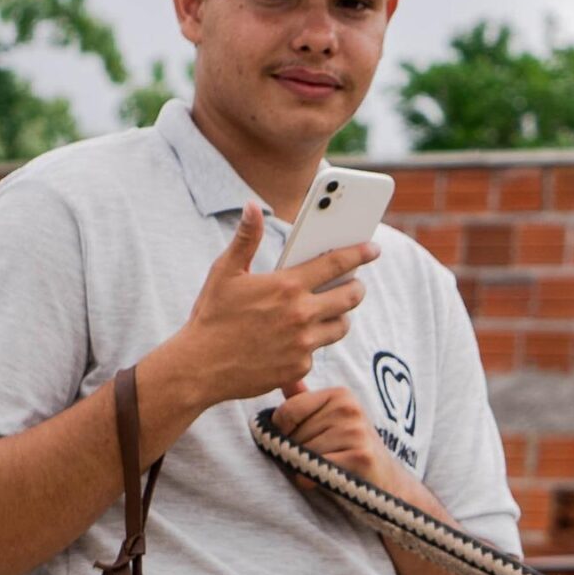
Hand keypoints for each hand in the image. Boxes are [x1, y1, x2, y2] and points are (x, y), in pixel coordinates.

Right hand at [172, 202, 377, 406]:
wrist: (200, 367)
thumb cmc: (211, 316)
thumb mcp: (225, 272)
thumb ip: (246, 239)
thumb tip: (253, 207)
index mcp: (287, 285)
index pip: (336, 264)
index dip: (360, 254)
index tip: (373, 249)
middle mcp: (301, 314)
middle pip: (350, 297)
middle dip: (356, 288)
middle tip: (353, 284)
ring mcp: (303, 343)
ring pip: (341, 326)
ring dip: (339, 316)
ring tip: (328, 310)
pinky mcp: (299, 367)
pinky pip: (318, 351)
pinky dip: (312, 344)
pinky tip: (298, 339)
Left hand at [271, 386, 398, 492]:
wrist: (383, 478)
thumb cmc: (348, 449)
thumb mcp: (328, 419)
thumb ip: (304, 401)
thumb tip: (284, 380)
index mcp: (340, 395)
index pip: (289, 410)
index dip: (281, 431)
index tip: (294, 440)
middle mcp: (349, 408)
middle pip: (294, 434)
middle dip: (295, 451)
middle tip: (315, 458)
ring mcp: (356, 432)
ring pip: (303, 452)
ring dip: (303, 466)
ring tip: (323, 467)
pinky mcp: (360, 456)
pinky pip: (315, 468)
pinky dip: (309, 479)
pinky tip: (324, 478)